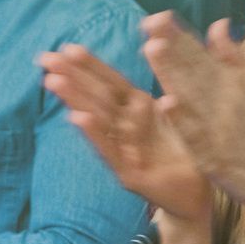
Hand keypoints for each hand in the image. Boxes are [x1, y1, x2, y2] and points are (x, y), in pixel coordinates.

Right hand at [40, 44, 211, 225]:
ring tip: (53, 81)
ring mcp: (124, 152)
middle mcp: (126, 130)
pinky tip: (78, 117)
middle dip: (71, 77)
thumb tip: (159, 54)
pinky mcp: (129, 175)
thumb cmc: (189, 155)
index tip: (68, 47)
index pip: (111, 84)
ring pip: (98, 121)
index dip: (90, 66)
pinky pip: (110, 151)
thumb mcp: (180, 119)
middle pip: (97, 98)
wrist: (199, 196)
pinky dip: (95, 133)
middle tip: (45, 58)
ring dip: (75, 100)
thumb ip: (168, 98)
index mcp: (138, 112)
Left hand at [141, 12, 244, 206]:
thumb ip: (232, 55)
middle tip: (149, 24)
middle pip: (192, 69)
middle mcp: (223, 99)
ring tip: (152, 49)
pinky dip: (181, 118)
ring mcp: (215, 125)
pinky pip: (193, 134)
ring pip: (189, 95)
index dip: (179, 35)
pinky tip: (166, 102)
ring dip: (171, 73)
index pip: (200, 54)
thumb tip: (218, 23)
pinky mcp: (210, 152)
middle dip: (171, 46)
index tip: (158, 17)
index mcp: (231, 82)